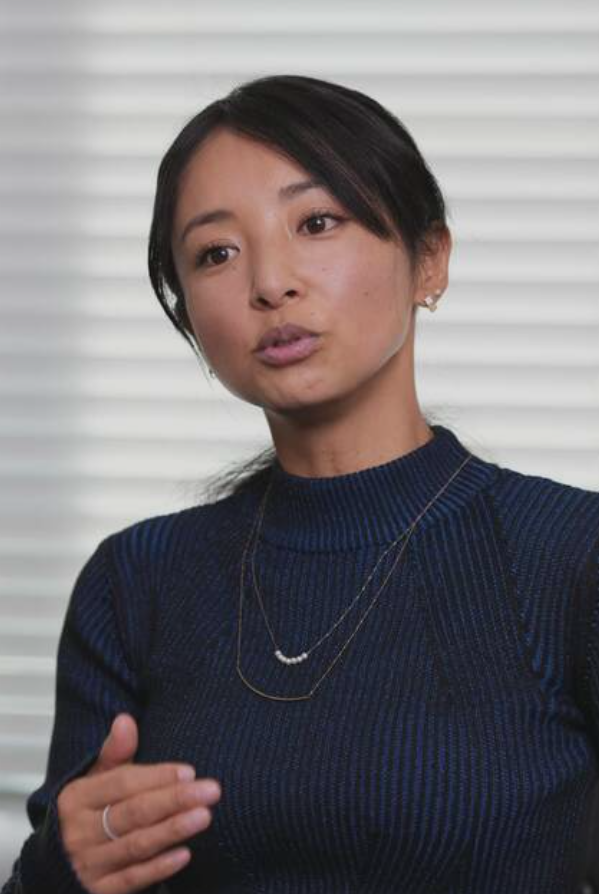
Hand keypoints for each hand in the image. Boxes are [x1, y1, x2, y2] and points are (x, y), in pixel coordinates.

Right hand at [56, 713, 221, 893]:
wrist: (58, 867)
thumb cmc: (86, 814)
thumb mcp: (93, 781)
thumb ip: (114, 753)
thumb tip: (126, 719)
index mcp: (77, 798)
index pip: (122, 783)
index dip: (157, 777)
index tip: (189, 771)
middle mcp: (80, 831)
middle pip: (133, 813)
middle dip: (174, 800)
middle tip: (210, 790)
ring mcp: (89, 864)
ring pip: (136, 845)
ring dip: (172, 830)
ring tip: (203, 816)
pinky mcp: (98, 892)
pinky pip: (132, 879)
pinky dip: (158, 867)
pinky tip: (184, 854)